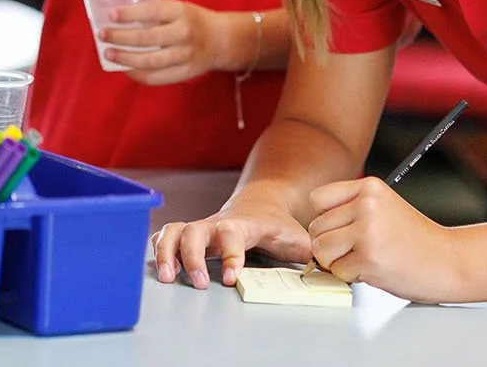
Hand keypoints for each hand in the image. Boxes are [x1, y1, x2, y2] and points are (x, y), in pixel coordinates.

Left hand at [102, 1, 239, 84]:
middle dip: (121, 38)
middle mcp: (184, 33)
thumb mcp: (177, 8)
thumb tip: (119, 20)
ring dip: (125, 58)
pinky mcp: (185, 73)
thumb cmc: (192, 20)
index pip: (151, 11)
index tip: (111, 15)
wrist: (221, 40)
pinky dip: (137, 74)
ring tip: (109, 54)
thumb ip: (154, 13)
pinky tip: (125, 68)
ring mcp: (185, 56)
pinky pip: (156, 77)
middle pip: (147, 38)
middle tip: (103, 36)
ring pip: (150, 61)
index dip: (129, 14)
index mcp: (181, 11)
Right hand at [151, 197, 311, 288]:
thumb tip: (329, 270)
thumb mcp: (299, 238)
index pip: (232, 234)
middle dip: (193, 257)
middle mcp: (217, 223)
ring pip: (174, 231)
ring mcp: (201, 227)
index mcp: (245, 224)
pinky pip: (165, 235)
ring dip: (167, 253)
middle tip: (198, 283)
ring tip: (168, 278)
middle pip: (194, 230)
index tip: (233, 278)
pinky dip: (157, 249)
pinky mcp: (190, 233)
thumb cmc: (278, 225)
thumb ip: (312, 254)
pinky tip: (159, 268)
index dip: (231, 254)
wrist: (262, 202)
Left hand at [306, 176, 460, 301]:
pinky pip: (338, 271)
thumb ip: (351, 208)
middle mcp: (366, 204)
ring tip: (364, 260)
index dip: (326, 220)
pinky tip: (374, 270)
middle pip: (316, 228)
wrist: (450, 261)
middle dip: (331, 245)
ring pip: (322, 250)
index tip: (343, 231)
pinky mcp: (369, 258)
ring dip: (337, 262)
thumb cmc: (416, 240)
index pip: (318, 200)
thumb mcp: (384, 207)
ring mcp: (368, 230)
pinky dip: (351, 277)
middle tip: (357, 251)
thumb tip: (314, 229)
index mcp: (369, 186)